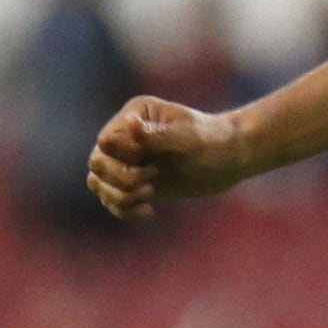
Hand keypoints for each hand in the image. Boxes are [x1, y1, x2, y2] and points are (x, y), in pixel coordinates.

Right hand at [86, 96, 246, 221]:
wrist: (231, 158)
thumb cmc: (214, 141)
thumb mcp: (189, 138)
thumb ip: (156, 136)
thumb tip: (129, 122)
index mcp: (136, 115)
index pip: (106, 142)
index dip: (123, 159)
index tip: (153, 165)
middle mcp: (126, 135)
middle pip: (97, 163)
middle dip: (120, 178)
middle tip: (151, 181)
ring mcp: (129, 159)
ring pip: (98, 182)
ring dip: (119, 196)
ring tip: (149, 195)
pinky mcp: (136, 181)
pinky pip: (111, 199)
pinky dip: (123, 209)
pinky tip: (149, 212)